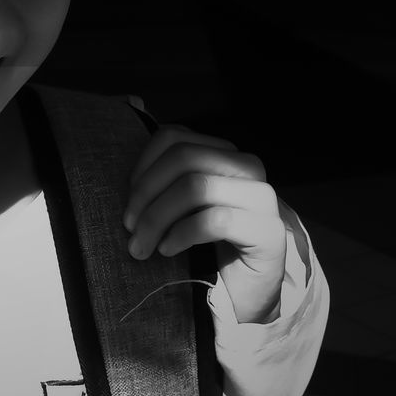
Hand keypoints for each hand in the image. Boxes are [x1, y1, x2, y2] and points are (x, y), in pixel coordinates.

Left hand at [122, 124, 286, 323]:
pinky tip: (169, 250)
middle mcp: (248, 166)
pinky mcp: (269, 231)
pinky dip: (182, 234)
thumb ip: (161, 164)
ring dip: (158, 217)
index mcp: (224, 153)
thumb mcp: (177, 202)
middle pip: (184, 158)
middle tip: (130, 228)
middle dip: (146, 194)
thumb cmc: (202, 245)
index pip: (175, 137)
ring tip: (142, 245)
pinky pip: (214, 219)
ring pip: (196, 186)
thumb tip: (131, 101)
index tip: (127, 202)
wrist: (242, 294)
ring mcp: (263, 197)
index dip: (143, 166)